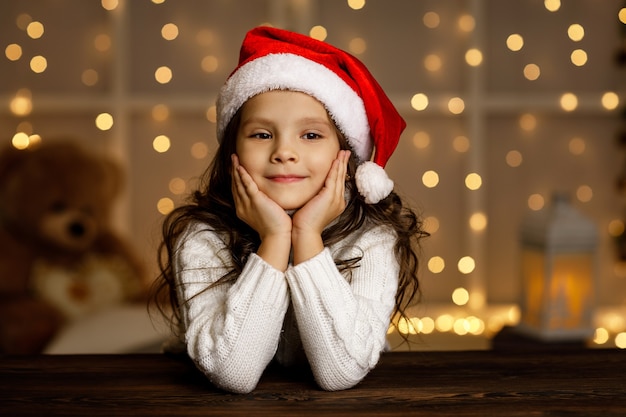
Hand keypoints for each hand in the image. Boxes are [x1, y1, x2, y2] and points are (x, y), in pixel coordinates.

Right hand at [231, 154, 291, 269]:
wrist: (277, 236)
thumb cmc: (275, 227)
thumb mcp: (266, 214)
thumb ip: (264, 204)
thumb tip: (268, 198)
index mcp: (244, 210)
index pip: (237, 190)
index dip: (236, 178)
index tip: (236, 168)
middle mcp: (242, 206)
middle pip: (235, 185)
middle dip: (233, 171)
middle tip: (233, 159)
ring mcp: (247, 204)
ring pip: (239, 183)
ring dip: (236, 169)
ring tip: (234, 158)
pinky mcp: (256, 201)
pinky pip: (247, 185)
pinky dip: (243, 175)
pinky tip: (241, 167)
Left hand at [291, 150, 349, 263]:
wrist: (304, 232)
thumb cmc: (304, 223)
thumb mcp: (311, 207)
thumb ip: (313, 197)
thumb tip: (310, 191)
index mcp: (335, 203)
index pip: (338, 183)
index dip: (339, 171)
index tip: (339, 160)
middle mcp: (338, 200)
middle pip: (341, 178)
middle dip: (343, 164)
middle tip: (345, 152)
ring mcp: (335, 198)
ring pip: (339, 176)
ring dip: (341, 163)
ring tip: (343, 152)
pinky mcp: (329, 196)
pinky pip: (333, 178)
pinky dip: (335, 168)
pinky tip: (336, 160)